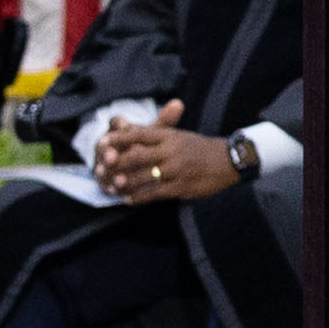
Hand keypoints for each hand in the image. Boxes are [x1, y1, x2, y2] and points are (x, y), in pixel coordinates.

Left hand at [92, 101, 234, 204]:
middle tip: (101, 169)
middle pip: (137, 155)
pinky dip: (140, 197)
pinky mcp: (181, 187)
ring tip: (111, 187)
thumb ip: (153, 133)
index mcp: (169, 136)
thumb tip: (125, 127)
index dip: (118, 138)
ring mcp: (176, 170)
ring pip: (144, 176)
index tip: (102, 143)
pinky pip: (155, 193)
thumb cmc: (198, 147)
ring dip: (125, 183)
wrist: (227, 161)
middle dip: (117, 162)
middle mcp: (171, 151)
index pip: (138, 133)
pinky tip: (129, 200)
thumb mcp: (177, 135)